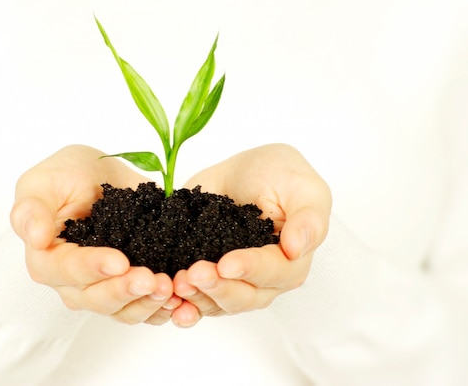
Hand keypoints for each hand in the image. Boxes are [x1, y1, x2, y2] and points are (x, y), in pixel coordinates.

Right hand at [10, 145, 179, 324]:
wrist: (102, 176)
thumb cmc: (66, 175)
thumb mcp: (43, 180)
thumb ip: (32, 208)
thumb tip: (35, 238)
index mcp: (47, 259)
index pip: (66, 271)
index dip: (92, 268)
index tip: (119, 261)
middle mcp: (73, 282)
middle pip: (96, 298)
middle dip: (125, 290)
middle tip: (152, 280)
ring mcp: (103, 288)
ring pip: (122, 310)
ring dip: (147, 303)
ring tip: (170, 288)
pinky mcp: (129, 288)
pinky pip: (145, 308)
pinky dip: (163, 308)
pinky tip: (181, 301)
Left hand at [170, 144, 331, 326]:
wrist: (245, 171)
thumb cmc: (282, 175)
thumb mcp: (304, 186)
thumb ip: (308, 218)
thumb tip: (298, 248)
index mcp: (292, 260)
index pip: (274, 272)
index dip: (250, 270)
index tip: (226, 263)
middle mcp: (264, 279)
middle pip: (244, 296)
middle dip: (218, 287)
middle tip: (193, 273)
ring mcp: (233, 281)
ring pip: (217, 303)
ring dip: (197, 297)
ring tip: (177, 284)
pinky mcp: (206, 276)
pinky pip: (195, 299)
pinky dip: (181, 304)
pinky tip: (168, 302)